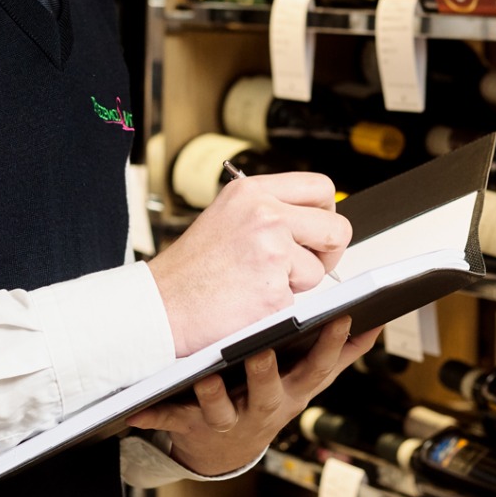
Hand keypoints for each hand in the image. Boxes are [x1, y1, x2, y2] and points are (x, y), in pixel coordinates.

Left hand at [128, 316, 380, 477]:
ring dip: (211, 395)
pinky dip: (155, 415)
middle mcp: (263, 406)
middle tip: (261, 350)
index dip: (331, 345)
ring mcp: (227, 417)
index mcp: (291, 391)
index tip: (342, 316)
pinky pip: (171, 419)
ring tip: (203, 378)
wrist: (228, 448)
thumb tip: (375, 326)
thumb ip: (340, 354)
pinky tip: (138, 409)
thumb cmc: (271, 398)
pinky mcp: (192, 423)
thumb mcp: (307, 381)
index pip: (317, 368)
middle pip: (267, 389)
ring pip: (219, 407)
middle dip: (265, 373)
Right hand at [147, 171, 350, 357]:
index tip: (315, 231)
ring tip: (258, 285)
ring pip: (320, 269)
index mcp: (251, 191)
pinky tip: (250, 303)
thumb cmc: (190, 270)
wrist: (159, 307)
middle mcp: (264, 214)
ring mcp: (271, 251)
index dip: (326, 213)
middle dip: (327, 252)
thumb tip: (315, 221)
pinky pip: (301, 301)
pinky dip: (280, 308)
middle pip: (336, 227)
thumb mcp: (226, 217)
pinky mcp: (274, 290)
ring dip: (298, 284)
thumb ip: (268, 211)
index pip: (321, 188)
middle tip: (304, 266)